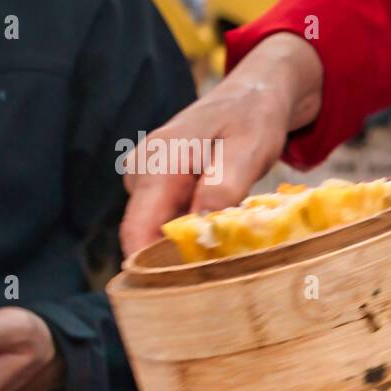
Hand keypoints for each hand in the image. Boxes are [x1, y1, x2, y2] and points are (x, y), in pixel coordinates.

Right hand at [119, 33, 323, 254]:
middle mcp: (142, 172)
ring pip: (160, 229)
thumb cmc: (253, 118)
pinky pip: (169, 218)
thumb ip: (223, 187)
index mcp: (156, 164)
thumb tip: (200, 228)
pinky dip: (192, 230)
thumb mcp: (247, 150)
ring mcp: (148, 177)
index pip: (136, 230)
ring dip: (187, 245)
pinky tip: (220, 233)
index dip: (153, 267)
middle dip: (177, 258)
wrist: (254, 94)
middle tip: (221, 276)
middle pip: (147, 235)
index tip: (182, 295)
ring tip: (226, 252)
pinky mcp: (161, 183)